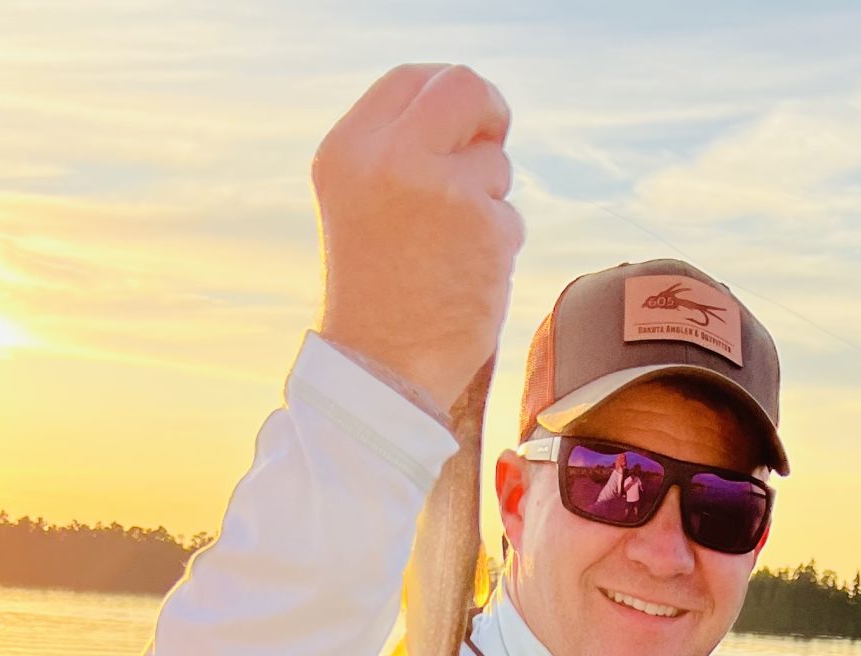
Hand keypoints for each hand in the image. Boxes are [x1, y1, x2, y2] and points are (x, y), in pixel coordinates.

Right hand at [313, 64, 523, 412]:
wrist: (379, 371)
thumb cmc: (373, 292)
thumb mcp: (359, 203)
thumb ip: (399, 154)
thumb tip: (468, 120)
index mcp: (350, 149)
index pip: (412, 80)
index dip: (446, 94)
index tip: (463, 119)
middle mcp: (392, 159)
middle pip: (466, 90)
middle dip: (488, 114)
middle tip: (492, 141)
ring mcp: (443, 191)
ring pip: (495, 164)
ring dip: (488, 202)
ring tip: (449, 253)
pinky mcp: (486, 230)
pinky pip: (510, 220)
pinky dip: (497, 249)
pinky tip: (464, 281)